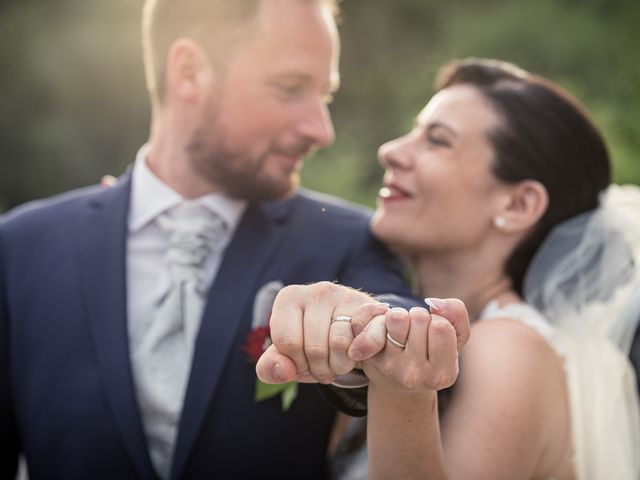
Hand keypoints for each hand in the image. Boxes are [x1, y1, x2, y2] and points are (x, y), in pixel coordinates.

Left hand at [256, 282, 388, 383]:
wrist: (353, 334)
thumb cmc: (313, 344)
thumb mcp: (287, 357)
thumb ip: (270, 367)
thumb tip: (284, 370)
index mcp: (289, 298)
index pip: (287, 342)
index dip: (296, 363)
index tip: (302, 361)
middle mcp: (318, 291)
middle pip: (314, 348)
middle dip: (319, 369)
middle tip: (323, 366)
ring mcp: (347, 295)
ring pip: (340, 344)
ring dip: (340, 366)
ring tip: (339, 361)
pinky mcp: (372, 307)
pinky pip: (366, 338)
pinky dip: (362, 353)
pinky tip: (358, 353)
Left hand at [361, 300, 469, 392]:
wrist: (396, 381)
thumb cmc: (431, 354)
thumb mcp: (454, 339)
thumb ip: (457, 315)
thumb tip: (434, 303)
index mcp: (443, 375)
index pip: (441, 326)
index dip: (439, 320)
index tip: (435, 334)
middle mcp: (416, 375)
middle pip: (419, 318)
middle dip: (420, 318)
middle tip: (418, 334)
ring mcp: (391, 368)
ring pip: (398, 317)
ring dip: (402, 317)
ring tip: (404, 332)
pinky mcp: (371, 358)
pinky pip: (377, 321)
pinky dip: (383, 319)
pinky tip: (386, 334)